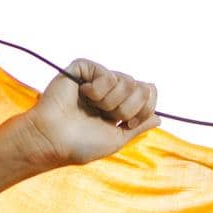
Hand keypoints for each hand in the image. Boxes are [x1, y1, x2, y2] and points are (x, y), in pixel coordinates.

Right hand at [21, 57, 160, 168]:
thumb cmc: (80, 145)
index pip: (148, 94)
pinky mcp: (85, 68)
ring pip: (127, 82)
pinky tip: (83, 96)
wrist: (53, 139)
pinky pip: (108, 75)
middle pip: (141, 88)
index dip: (146, 107)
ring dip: (112, 103)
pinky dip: (98, 91)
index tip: (130, 123)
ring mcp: (97, 79)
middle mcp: (110, 91)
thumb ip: (138, 127)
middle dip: (129, 108)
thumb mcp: (116, 140)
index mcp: (118, 107)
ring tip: (93, 109)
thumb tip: (160, 118)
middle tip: (109, 117)